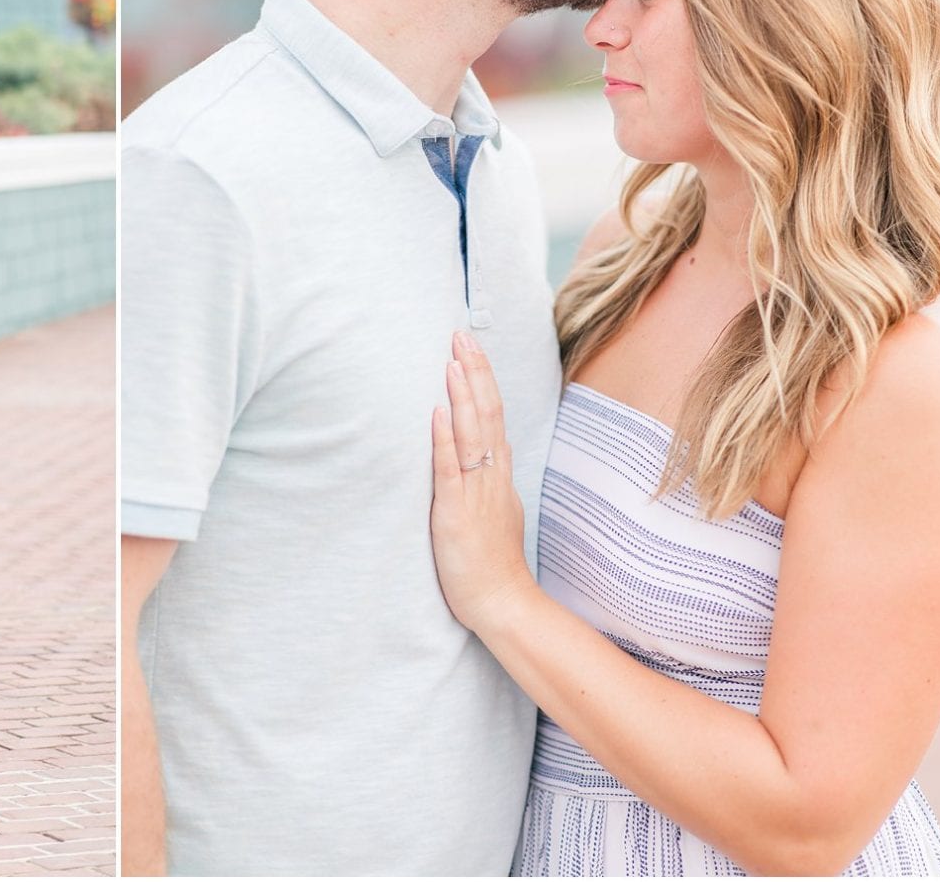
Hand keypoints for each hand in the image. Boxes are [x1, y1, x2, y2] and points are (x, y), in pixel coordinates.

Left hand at [430, 331, 534, 632]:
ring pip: (472, 435)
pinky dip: (444, 440)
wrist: (503, 604)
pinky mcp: (457, 514)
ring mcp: (476, 494)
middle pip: (486, 414)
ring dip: (462, 395)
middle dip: (474, 372)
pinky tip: (437, 413)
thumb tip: (494, 446)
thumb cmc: (493, 561)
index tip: (469, 348)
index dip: (482, 380)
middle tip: (460, 335)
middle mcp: (491, 477)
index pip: (493, 416)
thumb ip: (492, 476)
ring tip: (453, 360)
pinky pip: (451, 471)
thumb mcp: (497, 509)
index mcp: (498, 475)